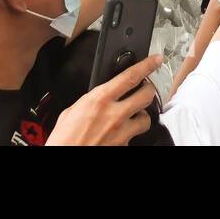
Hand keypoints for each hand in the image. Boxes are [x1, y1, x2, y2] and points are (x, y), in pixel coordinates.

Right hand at [46, 53, 162, 145]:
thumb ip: (91, 101)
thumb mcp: (71, 112)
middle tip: (145, 89)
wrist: (63, 158)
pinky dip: (130, 134)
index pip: (130, 76)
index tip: (156, 60)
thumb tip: (100, 96)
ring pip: (146, 118)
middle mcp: (114, 115)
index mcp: (99, 100)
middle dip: (149, 90)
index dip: (147, 66)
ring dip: (141, 115)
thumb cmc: (64, 140)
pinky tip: (121, 134)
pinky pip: (134, 137)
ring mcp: (121, 133)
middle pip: (146, 95)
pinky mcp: (124, 146)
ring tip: (133, 116)